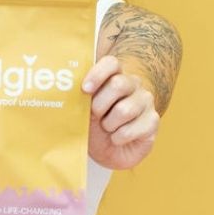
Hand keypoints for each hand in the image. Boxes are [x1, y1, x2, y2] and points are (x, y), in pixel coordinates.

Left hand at [83, 55, 159, 169]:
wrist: (109, 151)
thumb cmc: (94, 127)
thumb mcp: (82, 111)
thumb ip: (76, 98)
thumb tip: (61, 92)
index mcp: (114, 77)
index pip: (111, 63)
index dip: (97, 74)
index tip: (85, 89)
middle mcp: (133, 85)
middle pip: (118, 84)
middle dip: (100, 105)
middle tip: (94, 116)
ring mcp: (145, 102)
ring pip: (125, 109)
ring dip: (108, 124)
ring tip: (106, 128)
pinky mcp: (153, 121)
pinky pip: (132, 129)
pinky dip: (118, 138)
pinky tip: (116, 138)